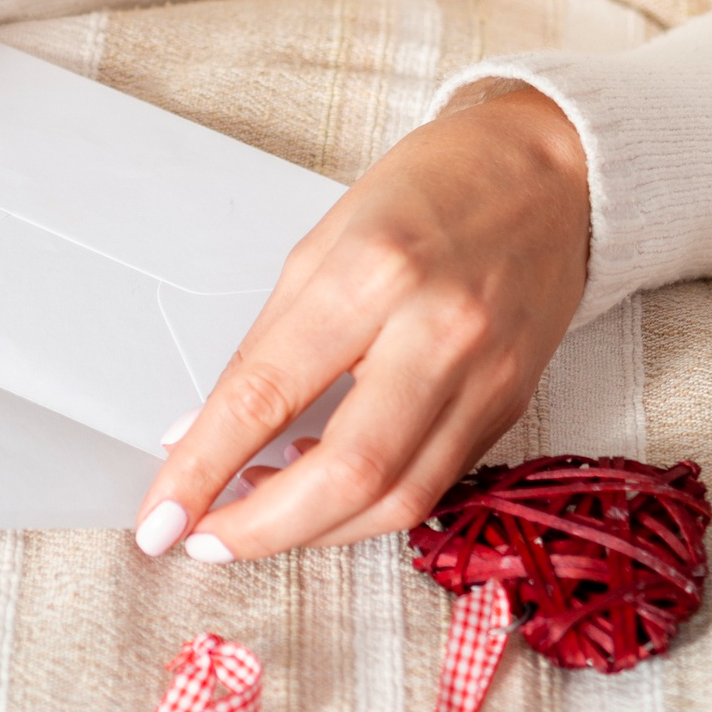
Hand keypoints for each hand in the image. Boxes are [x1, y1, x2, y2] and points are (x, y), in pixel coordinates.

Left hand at [132, 87, 589, 561]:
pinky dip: (370, 504)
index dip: (205, 465)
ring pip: (397, 499)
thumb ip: (268, 340)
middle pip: (347, 472)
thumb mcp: (325, 240)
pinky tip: (325, 492)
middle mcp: (437, 332)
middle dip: (262, 527)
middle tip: (204, 540)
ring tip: (256, 518)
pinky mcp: (512, 407)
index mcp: (374, 272)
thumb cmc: (429, 187)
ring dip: (315, 531)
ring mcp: (486, 377)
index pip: (269, 391)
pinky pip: (434, 482)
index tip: (160, 514)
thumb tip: (202, 427)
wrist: (552, 171)